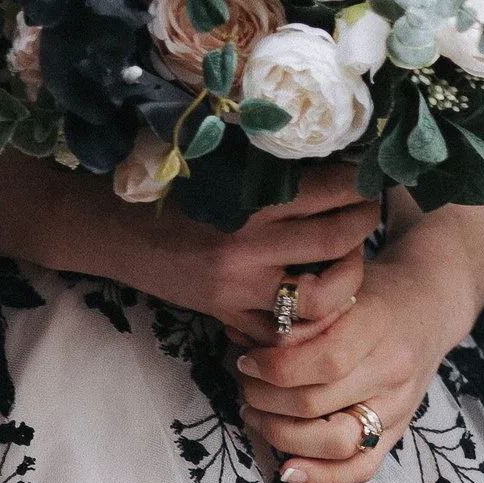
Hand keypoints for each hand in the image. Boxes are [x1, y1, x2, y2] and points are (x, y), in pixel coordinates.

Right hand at [73, 166, 381, 327]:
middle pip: (337, 241)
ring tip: (352, 255)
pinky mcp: (229, 316)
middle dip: (365, 221)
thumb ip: (265, 167)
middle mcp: (248, 250)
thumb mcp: (216, 168)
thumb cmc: (165, 189)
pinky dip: (309, 319)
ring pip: (323, 297)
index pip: (326, 191)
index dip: (357, 181)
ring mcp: (240, 290)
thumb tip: (327, 151)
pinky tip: (317, 296)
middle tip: (371, 207)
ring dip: (350, 275)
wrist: (112, 230)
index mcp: (245, 203)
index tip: (369, 173)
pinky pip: (285, 332)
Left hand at [229, 219, 483, 482]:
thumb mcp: (337, 288)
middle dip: (266, 400)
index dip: (275, 367)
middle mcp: (393, 370)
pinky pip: (361, 468)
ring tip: (255, 414)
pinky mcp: (398, 432)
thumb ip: (294, 316)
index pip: (323, 360)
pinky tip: (287, 468)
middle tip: (244, 385)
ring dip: (282, 436)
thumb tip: (238, 340)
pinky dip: (322, 476)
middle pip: (319, 404)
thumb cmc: (374, 292)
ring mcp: (398, 407)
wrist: (429, 305)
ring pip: (336, 442)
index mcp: (378, 325)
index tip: (246, 361)